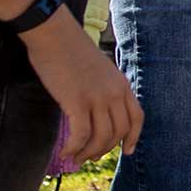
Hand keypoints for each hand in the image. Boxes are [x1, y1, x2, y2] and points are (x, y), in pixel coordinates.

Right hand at [23, 12, 142, 165]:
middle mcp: (114, 93)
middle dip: (104, 149)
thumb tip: (97, 111)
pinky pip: (81, 135)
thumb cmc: (70, 49)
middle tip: (90, 156)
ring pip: (100, 138)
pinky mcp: (77, 101)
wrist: (54, 33)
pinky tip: (65, 152)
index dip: (133, 137)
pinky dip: (73, 148)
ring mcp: (97, 98)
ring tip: (75, 157)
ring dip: (88, 153)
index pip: (136, 118)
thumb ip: (103, 88)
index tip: (126, 151)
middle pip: (118, 132)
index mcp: (121, 84)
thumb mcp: (99, 69)